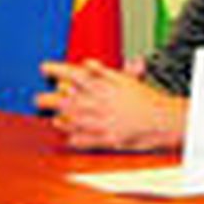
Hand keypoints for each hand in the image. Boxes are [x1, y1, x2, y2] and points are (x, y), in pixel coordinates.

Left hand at [35, 59, 185, 150]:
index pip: (77, 74)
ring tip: (52, 118)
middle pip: (71, 99)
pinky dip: (77, 138)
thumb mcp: (127, 81)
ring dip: (62, 118)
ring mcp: (106, 122)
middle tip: (37, 99)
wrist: (165, 119)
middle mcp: (104, 103)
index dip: (59, 70)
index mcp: (108, 86)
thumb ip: (106, 73)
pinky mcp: (111, 138)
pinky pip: (89, 139)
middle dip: (52, 99)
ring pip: (77, 120)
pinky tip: (67, 137)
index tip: (44, 68)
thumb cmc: (148, 99)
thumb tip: (87, 64)